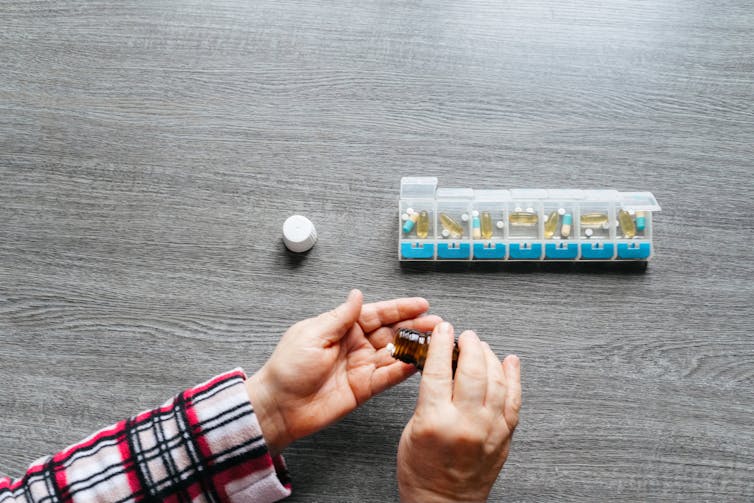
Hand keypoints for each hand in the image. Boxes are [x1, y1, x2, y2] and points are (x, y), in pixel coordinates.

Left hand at [246, 289, 441, 455]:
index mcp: (341, 327)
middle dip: (415, 326)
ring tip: (437, 342)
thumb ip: (340, 317)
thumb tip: (357, 295)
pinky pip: (388, 377)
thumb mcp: (312, 335)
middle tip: (438, 323)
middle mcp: (355, 345)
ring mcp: (360, 367)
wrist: (278, 407)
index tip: (422, 304)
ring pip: (395, 353)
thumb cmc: (287, 369)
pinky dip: (404, 370)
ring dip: (415, 347)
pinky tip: (419, 364)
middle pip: (391, 332)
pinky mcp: (363, 388)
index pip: (376, 313)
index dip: (400, 308)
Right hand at [397, 322, 520, 502]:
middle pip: (473, 370)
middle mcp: (466, 423)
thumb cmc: (422, 471)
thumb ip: (428, 397)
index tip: (443, 331)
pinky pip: (514, 400)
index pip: (440, 370)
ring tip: (481, 346)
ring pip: (497, 380)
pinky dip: (513, 377)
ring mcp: (489, 430)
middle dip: (469, 345)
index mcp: (435, 420)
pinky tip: (510, 363)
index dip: (442, 344)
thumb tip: (442, 366)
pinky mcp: (504, 436)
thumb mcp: (411, 429)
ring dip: (489, 356)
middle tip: (465, 335)